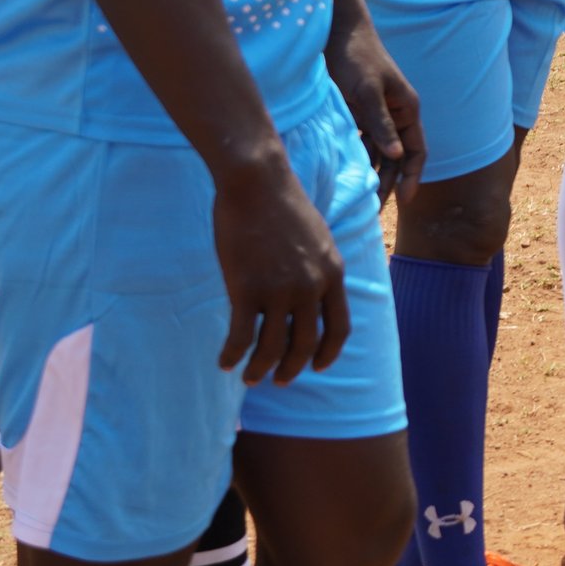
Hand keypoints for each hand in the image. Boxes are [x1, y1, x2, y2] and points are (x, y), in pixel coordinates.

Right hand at [212, 154, 350, 384]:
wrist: (257, 184)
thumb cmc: (283, 207)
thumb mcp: (318, 239)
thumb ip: (319, 269)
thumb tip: (313, 296)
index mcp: (333, 274)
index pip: (339, 328)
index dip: (328, 353)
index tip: (317, 367)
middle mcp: (311, 287)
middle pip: (306, 344)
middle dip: (292, 369)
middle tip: (279, 381)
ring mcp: (279, 290)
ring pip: (272, 347)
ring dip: (260, 369)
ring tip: (250, 378)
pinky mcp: (246, 289)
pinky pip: (241, 336)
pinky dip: (233, 355)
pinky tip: (225, 362)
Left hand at [326, 12, 422, 206]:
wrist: (336, 32)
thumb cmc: (355, 57)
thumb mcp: (367, 90)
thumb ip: (380, 122)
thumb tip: (396, 154)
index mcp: (406, 109)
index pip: (416, 150)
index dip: (413, 175)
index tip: (404, 200)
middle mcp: (395, 116)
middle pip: (397, 157)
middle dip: (390, 182)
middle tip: (375, 209)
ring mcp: (376, 116)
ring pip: (378, 153)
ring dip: (372, 174)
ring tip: (361, 199)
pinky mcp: (357, 114)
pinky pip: (360, 143)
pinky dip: (357, 159)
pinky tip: (347, 176)